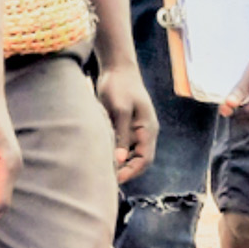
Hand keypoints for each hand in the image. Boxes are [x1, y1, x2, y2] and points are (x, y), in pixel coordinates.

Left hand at [97, 60, 157, 182]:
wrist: (117, 68)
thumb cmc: (120, 86)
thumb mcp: (120, 110)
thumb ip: (121, 135)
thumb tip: (119, 160)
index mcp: (148, 129)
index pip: (145, 159)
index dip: (132, 172)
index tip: (116, 179)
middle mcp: (144, 132)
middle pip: (138, 160)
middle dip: (125, 170)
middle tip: (106, 178)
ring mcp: (135, 129)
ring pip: (129, 154)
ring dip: (119, 163)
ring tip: (102, 169)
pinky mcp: (124, 125)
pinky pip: (121, 145)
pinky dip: (113, 152)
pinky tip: (100, 155)